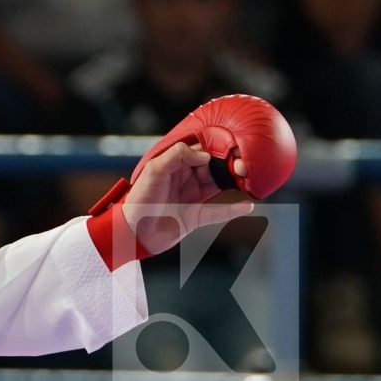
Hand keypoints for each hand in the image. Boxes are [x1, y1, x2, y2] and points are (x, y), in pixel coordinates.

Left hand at [122, 145, 254, 255]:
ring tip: (249, 177)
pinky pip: (218, 212)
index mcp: (175, 165)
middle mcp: (185, 179)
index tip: (232, 147)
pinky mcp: (195, 217)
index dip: (216, 148)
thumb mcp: (154, 171)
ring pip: (219, 186)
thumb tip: (205, 155)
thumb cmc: (138, 200)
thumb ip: (177, 156)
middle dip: (229, 164)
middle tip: (242, 164)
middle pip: (214, 167)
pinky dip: (233, 210)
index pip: (201, 151)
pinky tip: (248, 206)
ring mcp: (191, 198)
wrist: (132, 233)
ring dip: (234, 182)